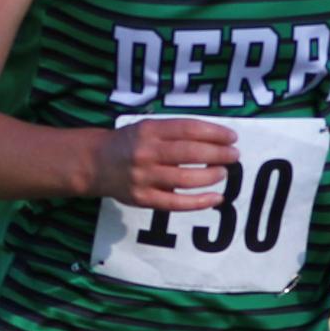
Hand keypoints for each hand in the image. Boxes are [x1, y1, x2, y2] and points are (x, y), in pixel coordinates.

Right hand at [94, 116, 238, 210]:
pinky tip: (216, 198)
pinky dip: (199, 202)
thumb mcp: (148, 127)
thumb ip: (175, 131)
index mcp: (149, 130)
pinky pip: (176, 203)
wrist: (95, 163)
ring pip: (186, 178)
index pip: (188, 129)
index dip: (214, 133)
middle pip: (190, 153)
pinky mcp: (143, 198)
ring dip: (211, 176)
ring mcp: (144, 177)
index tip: (232, 137)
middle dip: (218, 154)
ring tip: (223, 173)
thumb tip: (216, 139)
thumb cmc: (130, 143)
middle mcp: (146, 152)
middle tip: (234, 156)